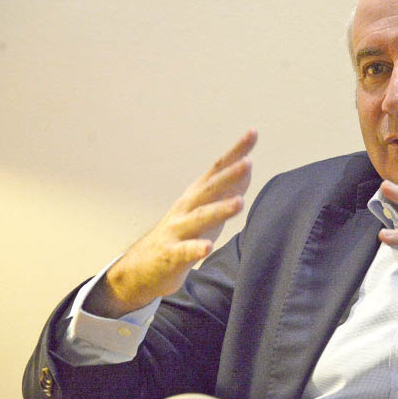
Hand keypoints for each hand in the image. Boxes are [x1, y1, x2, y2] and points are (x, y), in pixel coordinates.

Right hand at [84, 130, 257, 317]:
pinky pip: (184, 252)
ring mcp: (177, 230)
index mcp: (197, 195)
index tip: (252, 133)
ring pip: (200, 218)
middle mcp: (187, 207)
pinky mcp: (170, 255)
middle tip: (247, 163)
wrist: (145, 266)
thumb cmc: (183, 232)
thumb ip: (227, 189)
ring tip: (239, 203)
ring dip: (219, 209)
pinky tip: (207, 247)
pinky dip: (195, 248)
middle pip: (210, 189)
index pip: (218, 169)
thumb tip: (247, 167)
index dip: (235, 152)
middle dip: (228, 176)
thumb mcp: (207, 208)